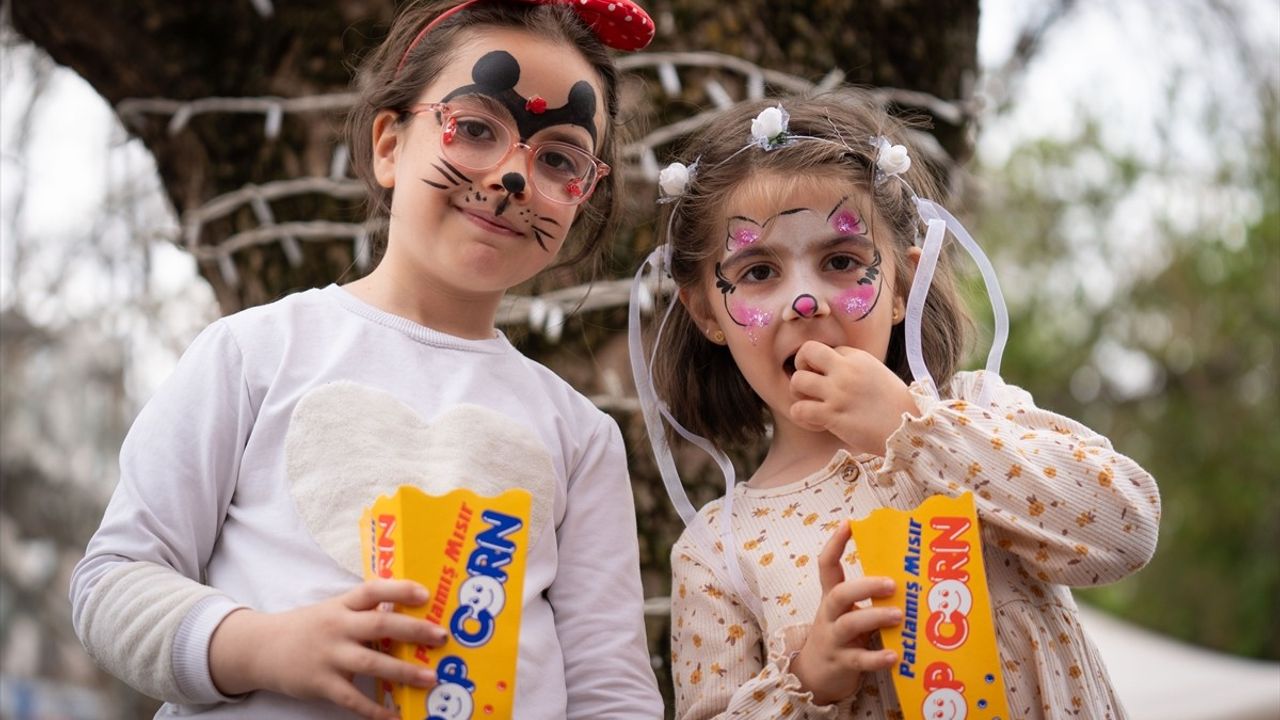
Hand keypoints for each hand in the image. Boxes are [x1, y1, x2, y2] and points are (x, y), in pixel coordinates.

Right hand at [209, 579, 445, 719]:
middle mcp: (337, 627)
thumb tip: (409, 614)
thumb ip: (364, 612)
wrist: (261, 648)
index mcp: (342, 605)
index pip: (373, 590)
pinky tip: (394, 716)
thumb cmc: (309, 628)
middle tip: (441, 637)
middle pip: (379, 625)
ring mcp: (329, 655)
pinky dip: (374, 709)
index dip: (399, 589)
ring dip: (404, 671)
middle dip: (413, 630)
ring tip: (431, 678)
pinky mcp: (320, 683)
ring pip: (371, 662)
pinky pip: (352, 698)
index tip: (426, 594)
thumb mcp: (333, 611)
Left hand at [789, 341, 918, 453]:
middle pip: (806, 351)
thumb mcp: (878, 375)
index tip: (832, 380)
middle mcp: (846, 370)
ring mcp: (838, 392)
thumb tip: (834, 372)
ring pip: (797, 380)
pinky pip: (798, 409)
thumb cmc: (896, 406)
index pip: (828, 350)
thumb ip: (855, 370)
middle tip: (808, 382)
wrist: (909, 430)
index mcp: (859, 358)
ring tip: (810, 402)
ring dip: (798, 393)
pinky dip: (801, 416)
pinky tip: (814, 421)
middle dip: (801, 365)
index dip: (825, 365)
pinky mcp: (832, 415)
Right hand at [790, 523, 900, 705]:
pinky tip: (894, 655)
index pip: (827, 565)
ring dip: (874, 617)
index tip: (849, 524)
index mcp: (832, 598)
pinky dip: (876, 657)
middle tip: (891, 584)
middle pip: (838, 593)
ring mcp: (833, 639)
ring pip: (848, 624)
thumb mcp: (849, 614)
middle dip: (864, 586)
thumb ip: (870, 600)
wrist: (814, 676)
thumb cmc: (841, 637)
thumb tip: (909, 579)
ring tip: (898, 615)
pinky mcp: (841, 663)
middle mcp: (829, 615)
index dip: (835, 544)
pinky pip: (858, 659)